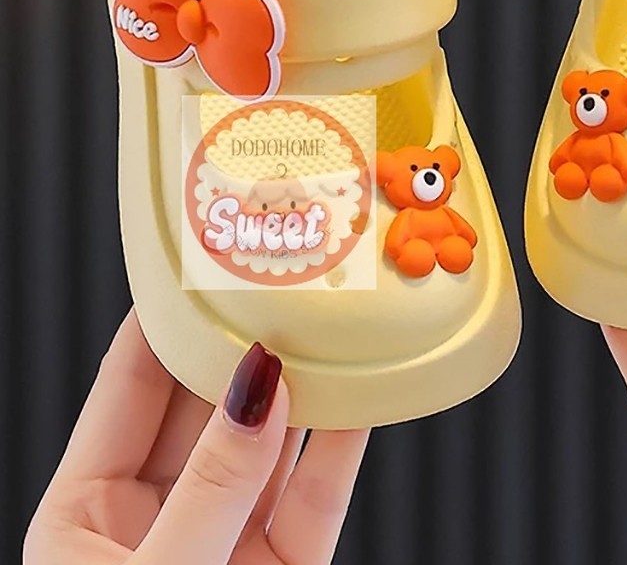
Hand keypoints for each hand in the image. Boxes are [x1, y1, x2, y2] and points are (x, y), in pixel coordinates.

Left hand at [26, 311, 367, 563]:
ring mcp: (226, 540)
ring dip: (302, 387)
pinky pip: (316, 496)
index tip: (199, 266)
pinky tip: (360, 400)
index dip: (162, 323)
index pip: (129, 390)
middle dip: (243, 346)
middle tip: (280, 286)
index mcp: (87, 513)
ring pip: (268, 445)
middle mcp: (160, 516)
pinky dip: (341, 447)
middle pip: (206, 407)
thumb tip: (261, 393)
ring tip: (330, 329)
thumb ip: (211, 490)